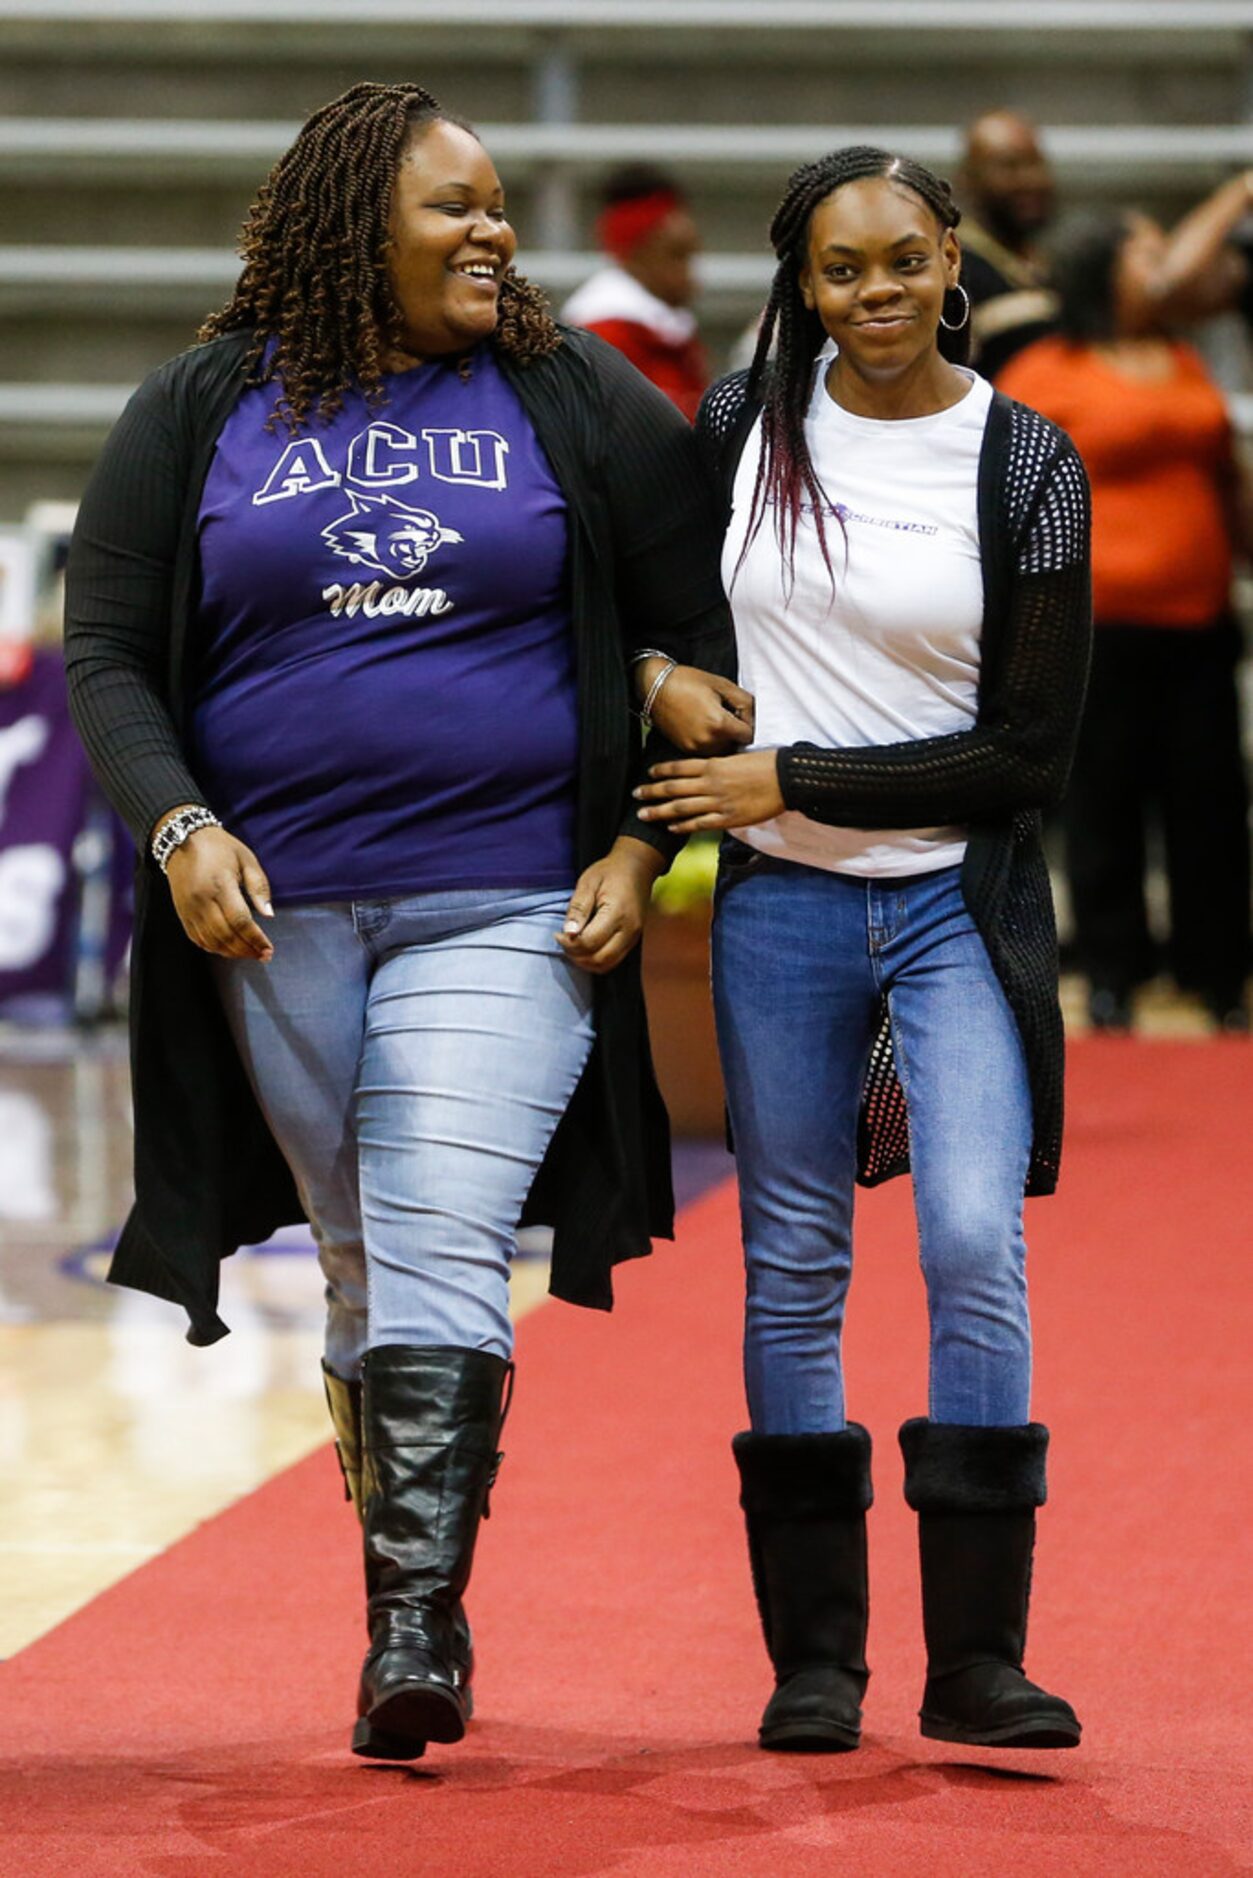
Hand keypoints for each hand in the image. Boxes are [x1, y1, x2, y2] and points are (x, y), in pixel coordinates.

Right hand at [163, 822, 274, 960]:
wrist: (181, 840)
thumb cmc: (219, 847)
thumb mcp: (246, 858)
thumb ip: (259, 886)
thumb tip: (268, 914)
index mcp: (221, 885)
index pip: (240, 920)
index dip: (255, 938)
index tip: (269, 948)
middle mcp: (202, 900)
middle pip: (226, 935)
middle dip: (247, 949)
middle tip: (263, 956)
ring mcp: (189, 909)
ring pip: (211, 941)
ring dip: (232, 952)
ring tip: (250, 954)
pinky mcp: (182, 913)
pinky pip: (197, 938)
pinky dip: (214, 948)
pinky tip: (229, 949)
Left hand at [557, 836, 664, 973]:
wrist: (637, 868)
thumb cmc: (609, 872)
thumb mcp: (587, 883)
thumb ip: (578, 909)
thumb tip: (569, 933)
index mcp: (617, 913)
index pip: (590, 942)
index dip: (570, 944)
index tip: (558, 935)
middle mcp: (629, 930)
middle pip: (600, 959)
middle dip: (577, 956)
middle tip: (564, 942)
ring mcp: (634, 937)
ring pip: (607, 964)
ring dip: (586, 962)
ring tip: (572, 947)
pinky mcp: (633, 940)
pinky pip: (614, 960)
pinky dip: (596, 960)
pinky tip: (585, 948)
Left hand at [634, 751, 785, 833]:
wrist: (787, 778)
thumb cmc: (767, 764)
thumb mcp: (739, 758)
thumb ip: (721, 765)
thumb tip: (708, 769)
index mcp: (714, 765)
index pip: (680, 767)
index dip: (662, 771)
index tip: (648, 773)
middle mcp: (711, 783)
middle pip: (674, 788)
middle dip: (651, 792)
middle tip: (635, 794)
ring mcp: (718, 802)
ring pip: (681, 807)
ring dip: (659, 811)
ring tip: (643, 815)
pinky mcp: (728, 818)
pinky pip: (700, 823)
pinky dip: (683, 826)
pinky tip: (671, 828)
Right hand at [636, 659, 754, 754]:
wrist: (655, 687)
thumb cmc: (688, 682)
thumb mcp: (722, 685)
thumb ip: (745, 702)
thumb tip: (757, 717)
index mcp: (719, 724)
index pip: (749, 736)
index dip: (750, 724)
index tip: (742, 714)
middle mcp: (708, 741)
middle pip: (736, 745)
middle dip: (737, 733)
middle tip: (729, 715)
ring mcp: (695, 748)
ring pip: (722, 751)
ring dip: (724, 740)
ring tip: (715, 721)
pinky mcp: (685, 749)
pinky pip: (707, 751)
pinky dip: (710, 742)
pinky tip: (704, 725)